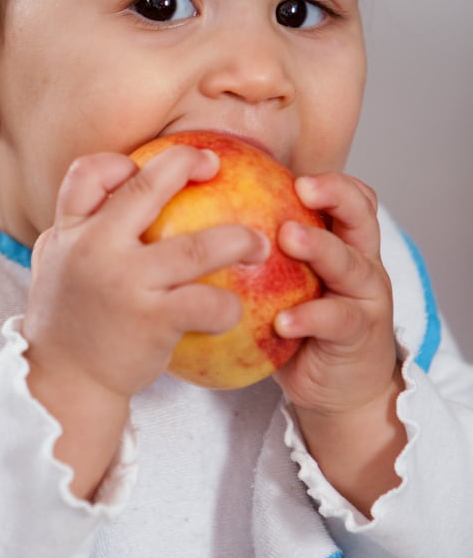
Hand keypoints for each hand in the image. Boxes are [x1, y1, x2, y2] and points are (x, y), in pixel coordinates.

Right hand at [22, 145, 264, 497]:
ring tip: (260, 242)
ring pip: (196, 248)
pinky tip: (235, 309)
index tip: (153, 167)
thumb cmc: (69, 321)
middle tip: (216, 164)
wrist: (64, 385)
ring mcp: (125, 284)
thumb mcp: (56, 264)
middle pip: (146, 189)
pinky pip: (207, 303)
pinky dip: (228, 305)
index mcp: (69, 232)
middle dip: (186, 163)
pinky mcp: (153, 321)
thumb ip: (78, 228)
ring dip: (238, 240)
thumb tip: (114, 189)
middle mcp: (94, 249)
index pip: (87, 173)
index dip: (121, 162)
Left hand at [272, 173, 405, 513]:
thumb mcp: (284, 281)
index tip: (288, 170)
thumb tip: (191, 217)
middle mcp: (361, 262)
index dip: (327, 179)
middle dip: (335, 196)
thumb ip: (259, 249)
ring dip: (320, 247)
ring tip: (289, 238)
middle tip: (301, 189)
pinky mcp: (359, 335)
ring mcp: (366, 298)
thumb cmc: (301, 325)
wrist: (338, 388)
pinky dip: (309, 317)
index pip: (348, 197)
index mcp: (344, 241)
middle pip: (361, 216)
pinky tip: (282, 320)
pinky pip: (336, 320)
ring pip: (351, 264)